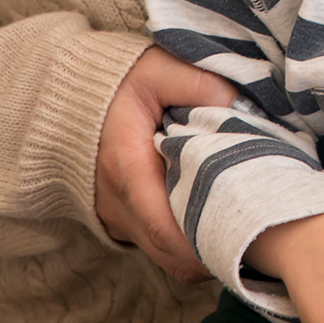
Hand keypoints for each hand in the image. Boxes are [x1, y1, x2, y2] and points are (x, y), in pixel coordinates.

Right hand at [97, 47, 242, 281]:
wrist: (67, 93)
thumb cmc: (117, 80)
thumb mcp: (158, 69)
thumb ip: (200, 85)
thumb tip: (238, 108)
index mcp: (125, 167)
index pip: (164, 227)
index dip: (202, 244)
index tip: (243, 241)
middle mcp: (114, 201)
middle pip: (166, 251)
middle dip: (210, 253)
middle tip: (255, 240)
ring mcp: (113, 214)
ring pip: (161, 253)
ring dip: (197, 250)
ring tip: (238, 230)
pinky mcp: (119, 217)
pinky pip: (153, 243)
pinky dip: (183, 242)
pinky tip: (212, 220)